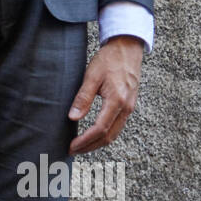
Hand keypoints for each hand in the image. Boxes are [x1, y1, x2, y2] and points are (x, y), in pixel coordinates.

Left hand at [68, 35, 143, 154]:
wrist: (128, 48)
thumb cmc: (109, 59)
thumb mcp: (92, 75)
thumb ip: (83, 97)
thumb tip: (72, 117)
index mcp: (117, 100)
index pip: (100, 128)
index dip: (85, 141)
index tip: (71, 146)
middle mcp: (126, 107)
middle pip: (108, 136)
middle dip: (90, 147)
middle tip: (73, 151)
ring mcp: (130, 108)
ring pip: (114, 134)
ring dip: (98, 143)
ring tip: (81, 147)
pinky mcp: (129, 105)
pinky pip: (118, 126)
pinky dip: (105, 135)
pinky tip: (94, 135)